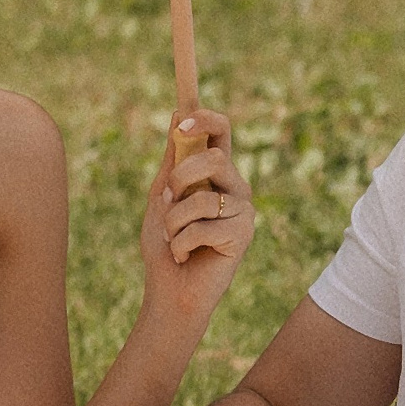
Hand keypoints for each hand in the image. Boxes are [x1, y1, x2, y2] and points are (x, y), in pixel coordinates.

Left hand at [139, 107, 253, 324]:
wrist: (170, 291)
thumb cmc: (164, 245)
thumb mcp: (161, 197)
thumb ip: (171, 161)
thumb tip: (177, 114)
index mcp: (216, 173)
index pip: (221, 132)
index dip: (204, 119)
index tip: (180, 124)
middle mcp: (235, 187)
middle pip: (213, 159)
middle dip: (179, 179)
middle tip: (165, 200)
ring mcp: (242, 211)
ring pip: (202, 199)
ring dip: (173, 221)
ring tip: (171, 239)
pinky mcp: (243, 235)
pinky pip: (202, 228)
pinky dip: (179, 244)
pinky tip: (182, 256)